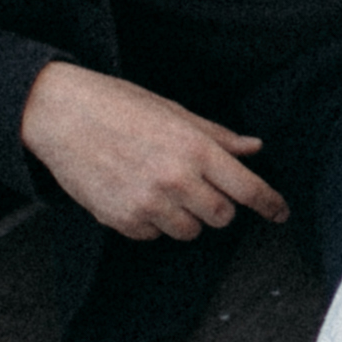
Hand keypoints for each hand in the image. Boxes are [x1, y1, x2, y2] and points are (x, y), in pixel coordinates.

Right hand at [20, 62, 289, 239]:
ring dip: (184, 216)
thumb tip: (252, 148)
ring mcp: (148, 204)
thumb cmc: (117, 106)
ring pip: (190, 231)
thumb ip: (217, 136)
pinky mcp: (123, 220)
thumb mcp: (174, 112)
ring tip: (160, 186)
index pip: (248, 189)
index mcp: (195, 149)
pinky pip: (154, 235)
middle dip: (217, 205)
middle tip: (197, 186)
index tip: (280, 213)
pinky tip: (135, 192)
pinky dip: (152, 221)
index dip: (270, 204)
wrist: (61, 115)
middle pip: (222, 217)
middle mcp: (176, 180)